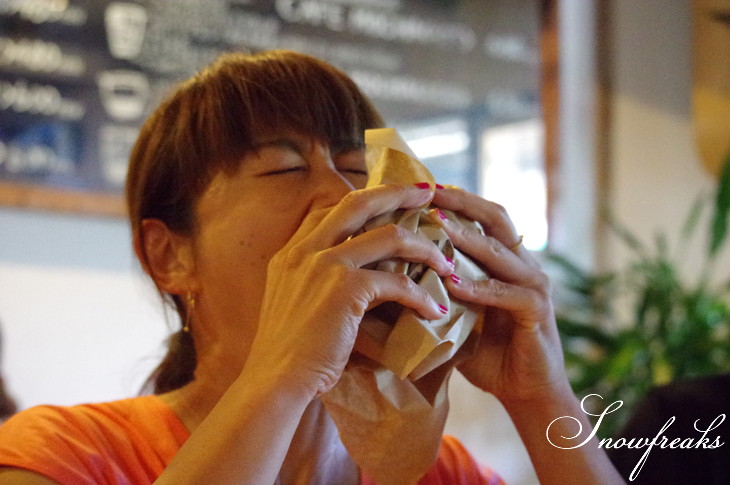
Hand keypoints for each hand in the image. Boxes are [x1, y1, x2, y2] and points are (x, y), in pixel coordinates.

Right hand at [247, 184, 454, 397]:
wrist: (275, 379)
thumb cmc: (287, 353)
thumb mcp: (291, 303)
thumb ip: (311, 281)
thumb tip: (348, 280)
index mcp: (292, 252)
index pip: (332, 209)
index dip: (365, 199)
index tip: (392, 199)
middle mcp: (306, 250)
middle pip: (359, 203)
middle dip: (398, 192)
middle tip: (428, 192)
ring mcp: (326, 266)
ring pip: (389, 237)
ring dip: (424, 247)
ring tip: (445, 261)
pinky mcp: (346, 289)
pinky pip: (397, 281)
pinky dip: (420, 295)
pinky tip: (433, 309)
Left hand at [429, 187, 566, 403]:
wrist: (527, 392)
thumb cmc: (487, 353)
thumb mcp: (455, 316)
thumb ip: (433, 293)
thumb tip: (385, 279)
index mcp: (505, 260)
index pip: (481, 217)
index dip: (454, 200)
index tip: (418, 188)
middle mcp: (522, 264)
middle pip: (495, 218)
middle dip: (460, 203)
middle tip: (426, 192)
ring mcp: (534, 285)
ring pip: (498, 251)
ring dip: (465, 238)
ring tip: (434, 226)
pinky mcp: (537, 311)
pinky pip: (507, 293)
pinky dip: (479, 287)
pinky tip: (452, 283)